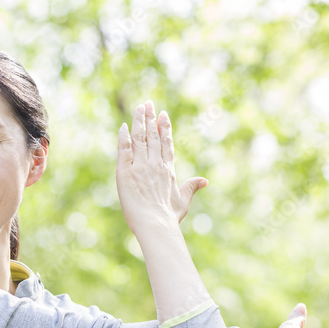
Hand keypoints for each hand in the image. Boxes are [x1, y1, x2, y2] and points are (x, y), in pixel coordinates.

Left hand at [116, 100, 207, 233]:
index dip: (164, 127)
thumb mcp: (183, 200)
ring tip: (138, 108)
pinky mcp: (125, 171)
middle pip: (153, 136)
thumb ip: (191, 187)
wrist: (155, 224)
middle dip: (150, 118)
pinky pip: (124, 149)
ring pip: (139, 138)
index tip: (163, 114)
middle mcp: (155, 164)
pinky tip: (123, 127)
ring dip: (138, 121)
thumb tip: (205, 181)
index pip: (166, 143)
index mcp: (168, 169)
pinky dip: (123, 137)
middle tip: (147, 103)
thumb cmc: (169, 217)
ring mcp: (140, 166)